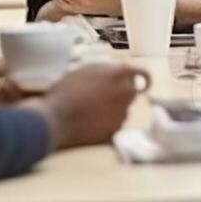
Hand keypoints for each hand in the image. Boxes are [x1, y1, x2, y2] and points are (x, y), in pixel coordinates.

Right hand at [28, 62, 149, 150]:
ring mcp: (122, 113)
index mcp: (119, 74)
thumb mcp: (84, 71)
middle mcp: (126, 93)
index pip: (142, 73)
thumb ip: (105, 71)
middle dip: (123, 93)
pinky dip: (108, 122)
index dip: (143, 77)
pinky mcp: (115, 130)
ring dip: (114, 108)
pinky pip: (116, 124)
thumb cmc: (65, 91)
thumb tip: (114, 74)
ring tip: (93, 110)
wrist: (56, 119)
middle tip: (105, 96)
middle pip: (132, 92)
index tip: (144, 82)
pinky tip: (91, 123)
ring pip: (124, 109)